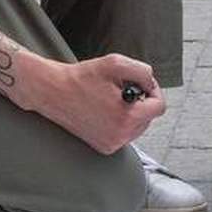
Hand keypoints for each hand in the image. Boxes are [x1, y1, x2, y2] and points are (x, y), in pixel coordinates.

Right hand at [22, 51, 165, 154]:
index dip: (153, 91)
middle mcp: (120, 136)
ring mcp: (111, 144)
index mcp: (126, 117)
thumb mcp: (116, 64)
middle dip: (141, 101)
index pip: (159, 107)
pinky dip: (120, 121)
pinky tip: (105, 110)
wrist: (53, 92)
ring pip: (138, 127)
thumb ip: (142, 71)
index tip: (142, 84)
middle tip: (122, 89)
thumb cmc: (82, 77)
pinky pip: (124, 134)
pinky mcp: (103, 148)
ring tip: (112, 100)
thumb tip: (151, 83)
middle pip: (149, 117)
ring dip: (131, 112)